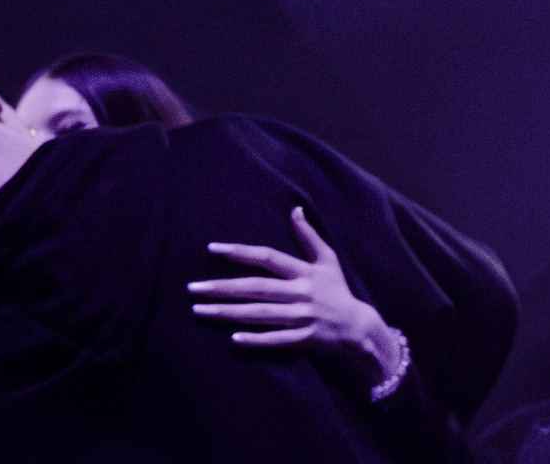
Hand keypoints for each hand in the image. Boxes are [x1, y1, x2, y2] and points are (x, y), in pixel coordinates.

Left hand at [189, 206, 399, 382]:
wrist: (356, 327)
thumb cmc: (337, 290)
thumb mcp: (328, 258)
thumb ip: (309, 236)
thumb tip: (295, 209)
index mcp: (303, 271)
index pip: (267, 257)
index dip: (240, 252)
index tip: (212, 249)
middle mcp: (299, 293)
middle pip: (256, 288)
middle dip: (223, 286)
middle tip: (192, 288)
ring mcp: (300, 317)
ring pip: (260, 314)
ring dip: (228, 312)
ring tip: (200, 311)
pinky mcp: (301, 340)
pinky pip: (276, 340)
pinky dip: (256, 339)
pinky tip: (233, 339)